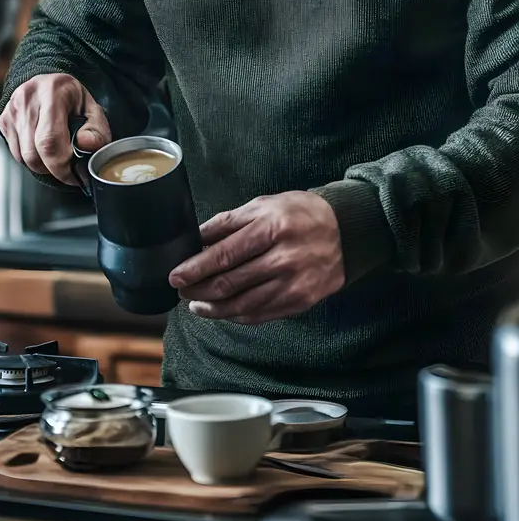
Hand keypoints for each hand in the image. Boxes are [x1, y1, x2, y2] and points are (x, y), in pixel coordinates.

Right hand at [0, 73, 110, 184]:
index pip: (49, 140)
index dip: (60, 165)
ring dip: (41, 165)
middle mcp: (28, 98)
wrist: (48, 83)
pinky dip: (30, 158)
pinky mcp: (4, 120)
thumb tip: (85, 145)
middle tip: (66, 168)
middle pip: (33, 153)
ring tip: (55, 154)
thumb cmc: (71, 98)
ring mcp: (12, 109)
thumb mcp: (93, 109)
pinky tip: (42, 147)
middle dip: (51, 169)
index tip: (73, 174)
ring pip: (23, 157)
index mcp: (53, 92)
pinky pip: (16, 153)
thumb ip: (96, 130)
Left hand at [168, 191, 344, 323]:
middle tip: (182, 290)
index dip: (195, 268)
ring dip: (214, 308)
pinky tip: (223, 311)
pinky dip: (237, 315)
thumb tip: (197, 239)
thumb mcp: (264, 205)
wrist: (346, 232)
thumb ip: (228, 222)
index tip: (175, 276)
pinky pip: (261, 315)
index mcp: (271, 228)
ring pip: (243, 305)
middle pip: (230, 283)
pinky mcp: (300, 301)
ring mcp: (293, 284)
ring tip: (197, 304)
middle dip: (199, 289)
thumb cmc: (300, 214)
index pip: (224, 254)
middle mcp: (282, 258)